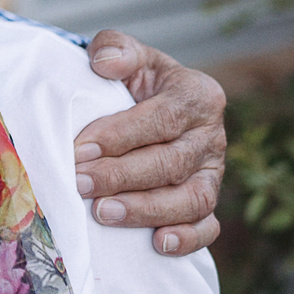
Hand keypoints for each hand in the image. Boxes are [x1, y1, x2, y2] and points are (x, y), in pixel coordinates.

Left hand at [72, 30, 225, 255]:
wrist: (150, 107)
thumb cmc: (134, 82)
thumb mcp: (128, 55)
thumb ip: (115, 49)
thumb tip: (104, 64)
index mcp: (198, 95)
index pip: (162, 119)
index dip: (120, 136)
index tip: (79, 149)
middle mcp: (212, 136)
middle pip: (172, 162)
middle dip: (122, 176)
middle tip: (79, 183)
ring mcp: (213, 173)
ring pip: (191, 199)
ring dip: (147, 210)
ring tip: (103, 213)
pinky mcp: (209, 204)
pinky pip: (207, 227)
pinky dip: (187, 239)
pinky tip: (157, 243)